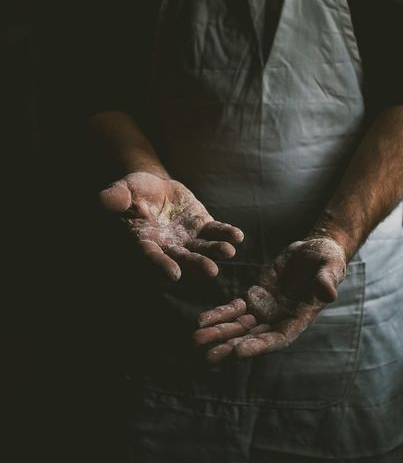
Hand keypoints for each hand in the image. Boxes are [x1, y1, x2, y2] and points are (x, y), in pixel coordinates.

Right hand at [99, 171, 243, 280]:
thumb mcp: (123, 190)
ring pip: (202, 248)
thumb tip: (105, 199)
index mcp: (144, 241)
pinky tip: (237, 237)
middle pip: (182, 258)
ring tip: (228, 252)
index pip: (152, 256)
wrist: (154, 187)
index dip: (162, 265)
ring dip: (215, 251)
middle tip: (211, 271)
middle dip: (197, 264)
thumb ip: (116, 197)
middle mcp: (167, 246)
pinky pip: (215, 232)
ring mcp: (187, 238)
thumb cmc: (133, 191)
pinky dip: (226, 234)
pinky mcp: (202, 226)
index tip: (174, 275)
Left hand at [193, 235, 346, 362]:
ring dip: (219, 334)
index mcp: (298, 319)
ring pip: (238, 326)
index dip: (258, 346)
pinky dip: (218, 315)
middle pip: (252, 338)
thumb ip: (326, 281)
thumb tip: (328, 293)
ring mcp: (265, 310)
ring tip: (196, 340)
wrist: (314, 251)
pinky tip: (201, 321)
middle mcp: (279, 320)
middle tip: (208, 356)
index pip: (277, 338)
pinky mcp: (254, 297)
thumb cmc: (327, 260)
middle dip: (230, 346)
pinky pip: (234, 309)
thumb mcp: (330, 267)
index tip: (237, 352)